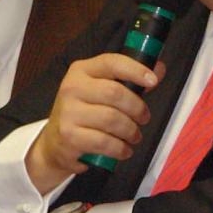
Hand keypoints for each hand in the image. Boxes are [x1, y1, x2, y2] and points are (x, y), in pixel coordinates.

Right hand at [25, 52, 160, 191]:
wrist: (54, 143)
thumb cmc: (84, 112)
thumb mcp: (101, 90)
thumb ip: (129, 80)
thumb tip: (158, 69)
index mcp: (82, 70)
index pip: (111, 62)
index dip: (135, 70)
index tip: (153, 81)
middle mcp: (72, 88)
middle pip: (115, 93)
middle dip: (137, 108)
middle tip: (144, 118)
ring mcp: (68, 112)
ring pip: (112, 119)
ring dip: (131, 131)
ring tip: (134, 136)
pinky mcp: (69, 136)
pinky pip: (105, 142)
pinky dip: (120, 148)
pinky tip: (123, 149)